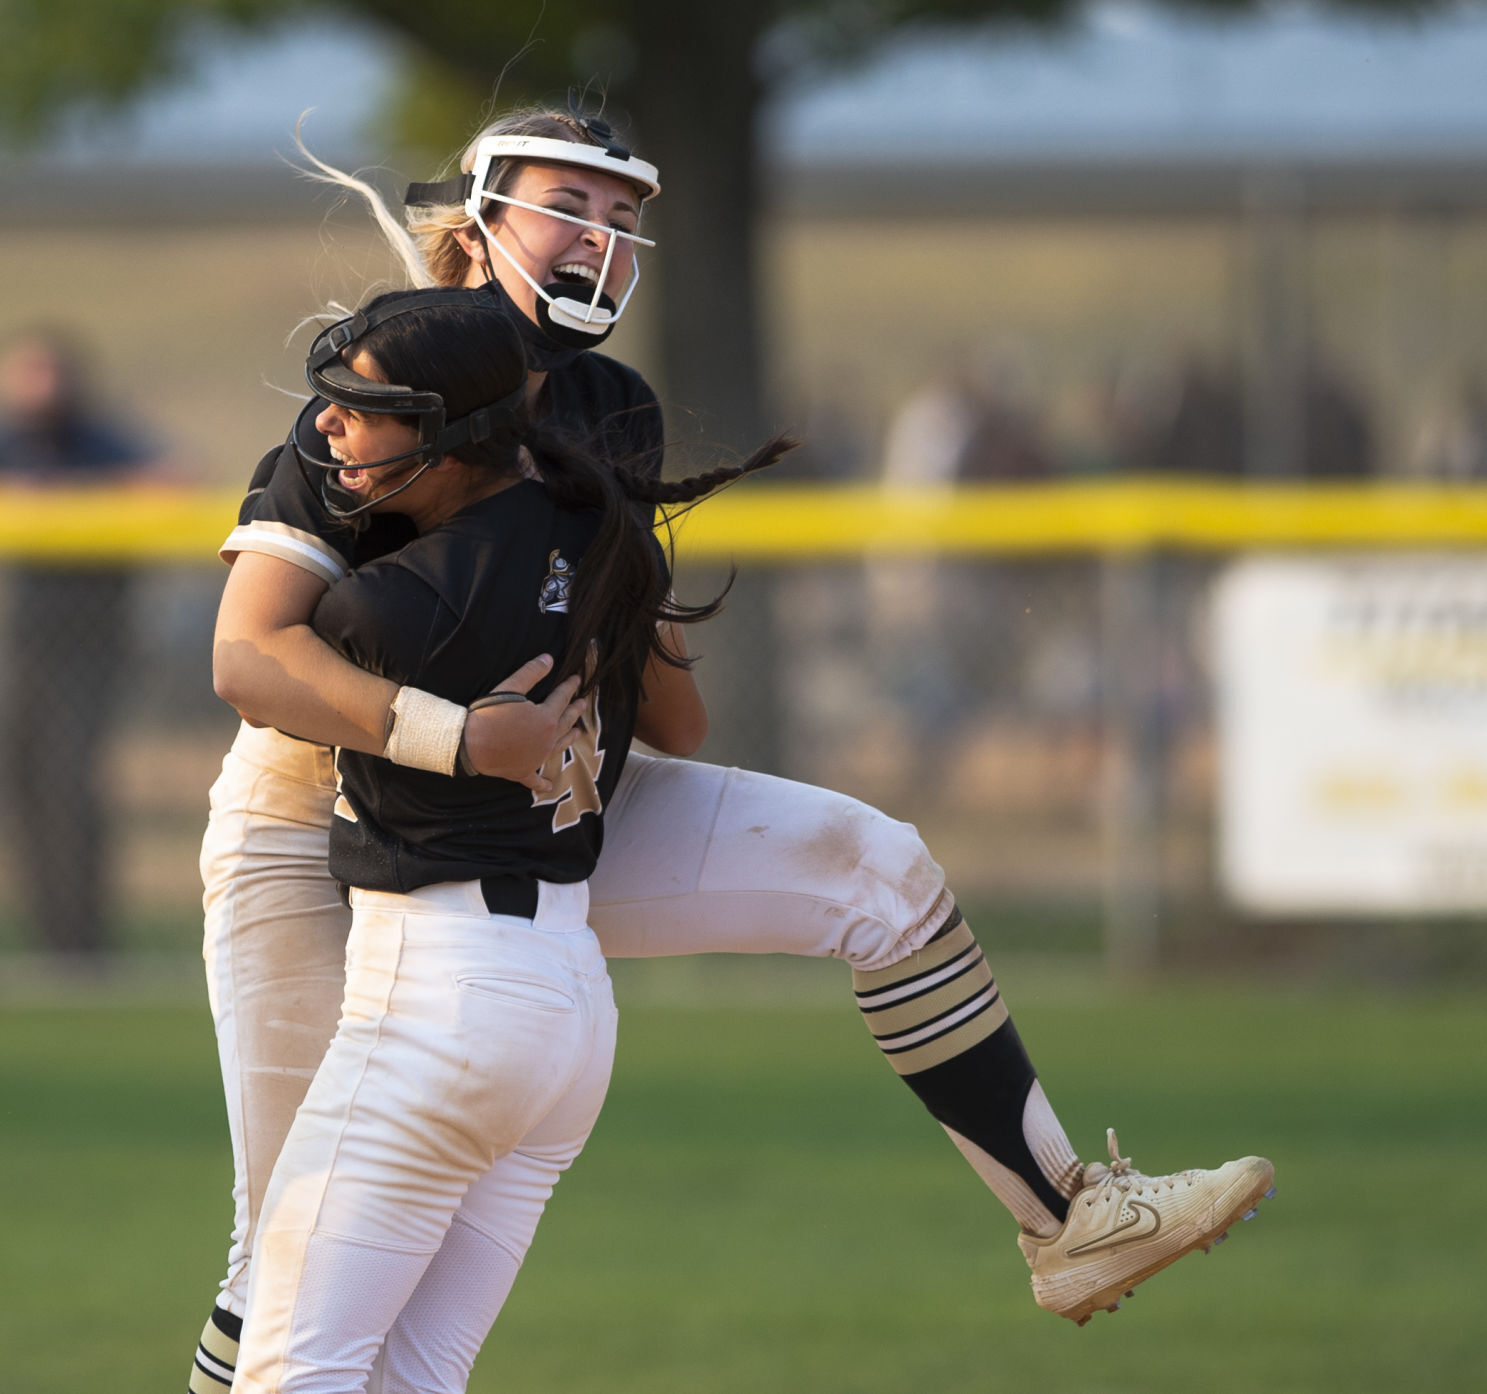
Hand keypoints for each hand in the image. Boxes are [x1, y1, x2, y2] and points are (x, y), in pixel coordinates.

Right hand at [460, 655, 583, 791]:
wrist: (470, 745)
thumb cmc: (490, 715)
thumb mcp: (510, 687)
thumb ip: (531, 672)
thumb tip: (549, 658)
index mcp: (546, 718)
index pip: (562, 698)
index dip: (570, 687)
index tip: (577, 679)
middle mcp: (547, 739)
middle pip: (565, 721)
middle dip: (575, 710)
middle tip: (583, 703)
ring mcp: (537, 757)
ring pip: (559, 746)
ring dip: (570, 738)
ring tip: (579, 733)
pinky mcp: (523, 771)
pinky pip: (535, 779)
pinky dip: (542, 783)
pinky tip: (549, 786)